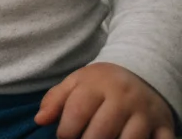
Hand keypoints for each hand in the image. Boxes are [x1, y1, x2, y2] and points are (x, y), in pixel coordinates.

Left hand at [35, 62, 176, 138]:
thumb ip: (55, 100)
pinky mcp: (164, 124)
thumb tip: (40, 120)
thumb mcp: (76, 83)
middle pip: (102, 132)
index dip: (66, 131)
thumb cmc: (102, 83)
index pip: (77, 112)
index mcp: (97, 85)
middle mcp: (123, 97)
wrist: (143, 71)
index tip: (64, 137)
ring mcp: (146, 112)